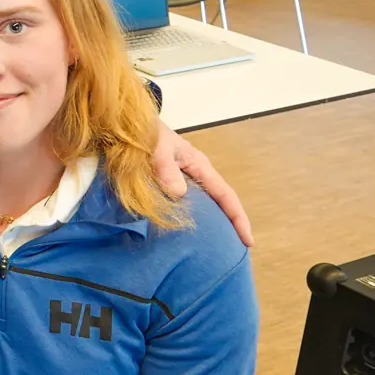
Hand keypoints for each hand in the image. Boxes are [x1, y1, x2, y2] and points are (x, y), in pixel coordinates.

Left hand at [152, 122, 252, 246]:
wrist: (127, 123)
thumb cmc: (145, 133)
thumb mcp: (157, 148)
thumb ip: (166, 168)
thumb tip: (179, 193)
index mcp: (199, 165)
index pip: (226, 195)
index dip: (238, 218)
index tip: (247, 241)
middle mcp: (195, 173)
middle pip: (220, 202)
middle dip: (230, 224)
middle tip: (236, 251)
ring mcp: (182, 178)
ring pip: (203, 204)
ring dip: (211, 223)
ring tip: (214, 247)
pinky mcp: (167, 183)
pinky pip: (184, 204)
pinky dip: (189, 218)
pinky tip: (185, 233)